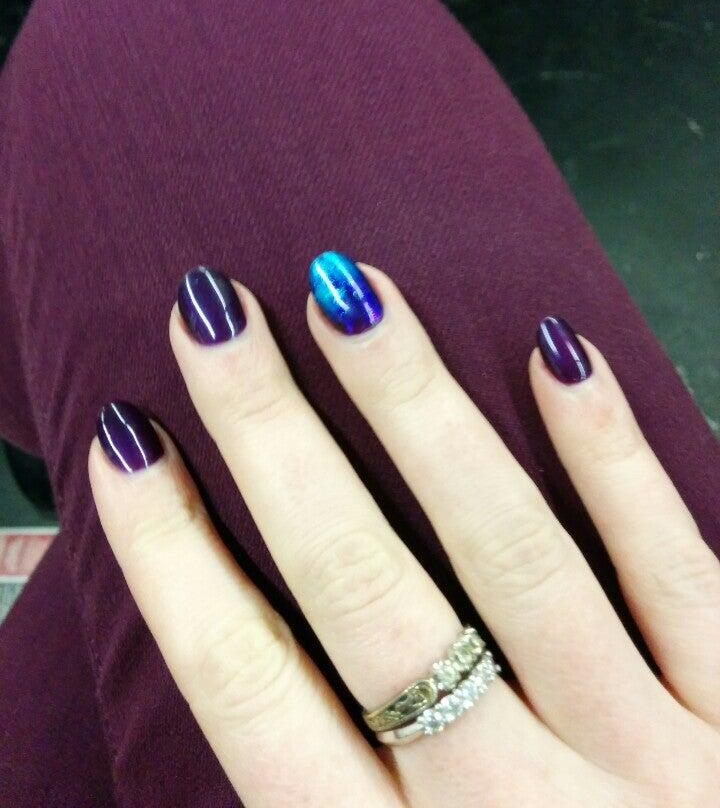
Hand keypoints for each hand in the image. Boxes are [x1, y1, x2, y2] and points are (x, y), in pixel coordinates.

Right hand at [90, 254, 719, 806]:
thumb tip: (252, 673)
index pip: (255, 695)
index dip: (177, 564)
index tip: (128, 448)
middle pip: (365, 598)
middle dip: (277, 444)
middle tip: (216, 318)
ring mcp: (649, 761)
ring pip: (511, 557)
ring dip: (421, 415)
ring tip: (352, 297)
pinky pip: (681, 571)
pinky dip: (614, 459)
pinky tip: (555, 353)